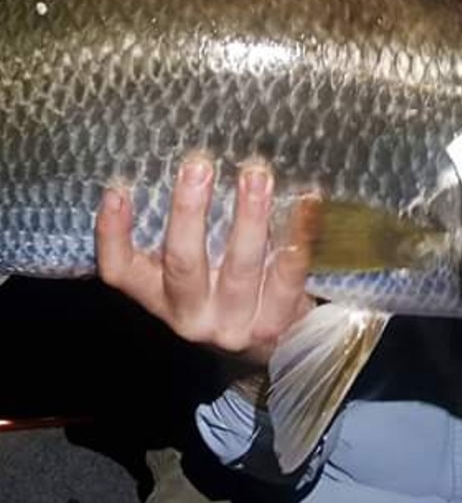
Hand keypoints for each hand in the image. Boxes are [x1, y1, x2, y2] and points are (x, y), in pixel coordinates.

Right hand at [95, 154, 314, 365]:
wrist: (276, 343)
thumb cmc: (229, 286)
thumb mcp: (198, 268)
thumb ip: (187, 229)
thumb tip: (189, 158)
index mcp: (161, 296)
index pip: (122, 272)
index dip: (113, 234)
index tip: (117, 190)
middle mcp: (193, 314)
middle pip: (183, 264)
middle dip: (189, 212)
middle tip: (198, 166)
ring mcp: (236, 321)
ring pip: (240, 268)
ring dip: (249, 217)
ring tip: (256, 176)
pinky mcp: (278, 320)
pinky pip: (289, 275)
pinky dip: (298, 236)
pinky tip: (306, 202)